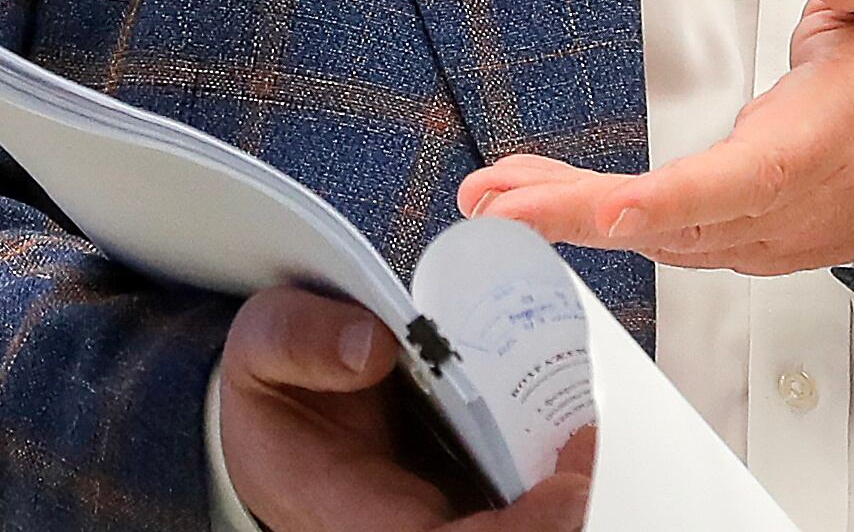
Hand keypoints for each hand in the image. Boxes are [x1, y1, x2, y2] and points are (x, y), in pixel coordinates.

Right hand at [217, 286, 595, 530]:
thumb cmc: (272, 387)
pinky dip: (553, 468)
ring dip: (564, 491)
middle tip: (591, 443)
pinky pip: (518, 494)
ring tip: (589, 430)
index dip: (519, 528)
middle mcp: (405, 522)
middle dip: (558, 513)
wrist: (275, 406)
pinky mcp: (464, 486)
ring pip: (516, 522)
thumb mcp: (262, 345)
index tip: (568, 486)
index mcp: (350, 509)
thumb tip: (375, 345)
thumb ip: (301, 341)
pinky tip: (573, 424)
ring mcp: (439, 509)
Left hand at [457, 0, 853, 274]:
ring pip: (672, 236)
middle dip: (580, 215)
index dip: (673, 199)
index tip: (603, 208)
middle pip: (684, 222)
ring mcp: (786, 228)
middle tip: (493, 201)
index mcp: (836, 133)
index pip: (750, 178)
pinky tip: (560, 202)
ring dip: (583, 220)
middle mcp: (805, 198)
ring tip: (500, 194)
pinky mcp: (770, 235)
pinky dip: (617, 224)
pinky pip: (684, 239)